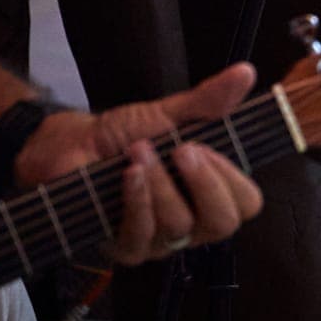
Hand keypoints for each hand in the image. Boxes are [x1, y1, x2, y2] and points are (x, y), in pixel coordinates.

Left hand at [13, 64, 266, 263]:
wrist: (74, 147)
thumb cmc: (125, 134)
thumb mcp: (170, 113)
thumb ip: (209, 100)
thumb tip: (246, 71)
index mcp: (211, 192)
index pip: (246, 203)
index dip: (234, 179)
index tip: (207, 146)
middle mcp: (193, 222)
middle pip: (223, 223)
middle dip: (205, 185)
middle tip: (183, 150)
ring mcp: (161, 240)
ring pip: (180, 225)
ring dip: (161, 183)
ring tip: (139, 150)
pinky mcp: (127, 249)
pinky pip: (143, 235)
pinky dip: (137, 199)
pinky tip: (128, 174)